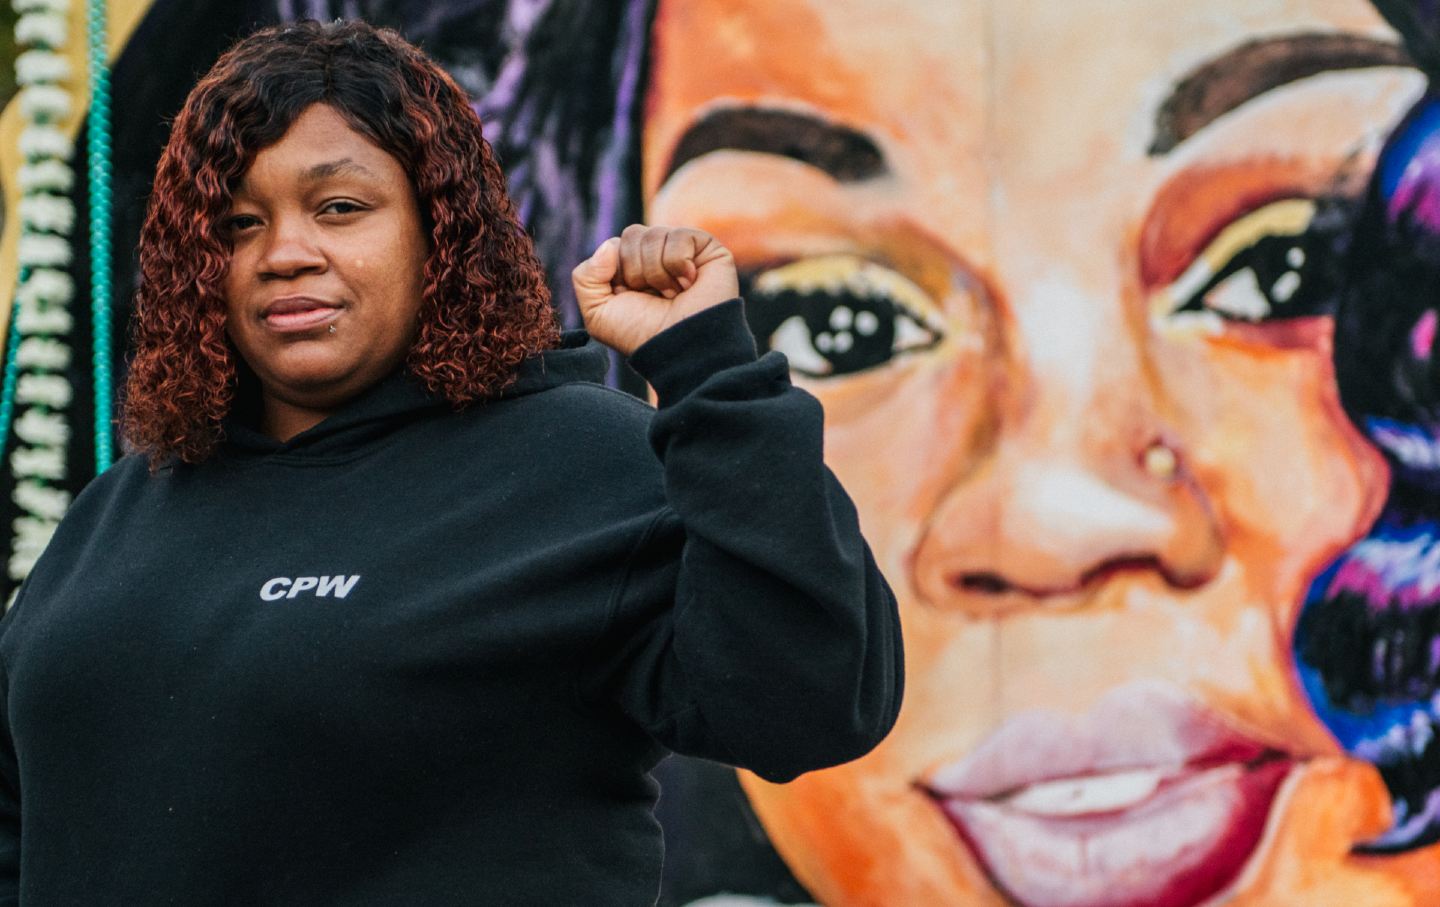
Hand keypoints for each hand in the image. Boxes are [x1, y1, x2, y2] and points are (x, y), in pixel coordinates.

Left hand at [571, 224, 739, 355]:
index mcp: (633, 268)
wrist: (680, 348)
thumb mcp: (598, 313)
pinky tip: (689, 284)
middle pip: (632, 235)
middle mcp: (657, 256)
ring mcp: (683, 250)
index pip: (614, 244)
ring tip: (673, 295)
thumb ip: (585, 276)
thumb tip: (610, 245)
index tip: (631, 297)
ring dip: (657, 273)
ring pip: (654, 235)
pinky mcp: (707, 248)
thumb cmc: (642, 334)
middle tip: (654, 297)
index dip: (617, 271)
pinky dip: (678, 265)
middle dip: (636, 271)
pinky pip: (679, 237)